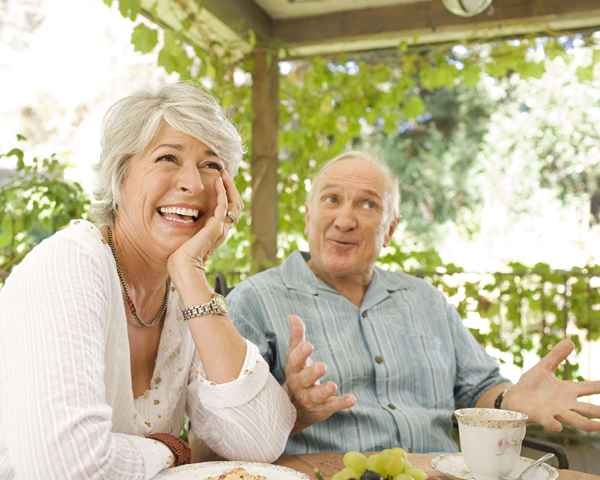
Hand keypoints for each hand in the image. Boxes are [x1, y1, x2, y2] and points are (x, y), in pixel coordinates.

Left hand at [167, 170, 241, 277]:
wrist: (182, 267)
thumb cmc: (179, 257)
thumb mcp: (185, 238)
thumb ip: (188, 230)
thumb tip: (178, 220)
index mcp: (216, 232)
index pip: (227, 210)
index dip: (225, 195)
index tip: (218, 182)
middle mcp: (222, 229)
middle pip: (235, 205)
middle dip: (231, 188)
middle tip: (224, 174)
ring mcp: (221, 228)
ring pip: (234, 203)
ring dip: (229, 187)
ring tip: (222, 174)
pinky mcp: (216, 226)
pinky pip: (224, 205)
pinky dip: (222, 192)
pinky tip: (217, 182)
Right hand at [284, 314, 355, 432]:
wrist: (294, 409)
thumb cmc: (297, 374)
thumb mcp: (295, 356)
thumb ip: (296, 337)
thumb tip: (293, 315)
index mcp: (293, 370)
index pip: (294, 361)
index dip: (301, 353)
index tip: (309, 345)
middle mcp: (299, 385)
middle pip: (303, 379)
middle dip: (312, 373)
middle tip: (322, 366)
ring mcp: (310, 398)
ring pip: (315, 396)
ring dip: (324, 391)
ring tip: (333, 385)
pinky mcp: (323, 408)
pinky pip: (331, 406)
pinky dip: (341, 403)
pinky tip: (352, 399)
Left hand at [504, 339, 599, 431]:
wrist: (512, 397)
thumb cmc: (530, 385)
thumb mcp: (544, 367)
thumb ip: (557, 355)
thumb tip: (570, 340)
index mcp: (568, 391)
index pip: (590, 388)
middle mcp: (565, 404)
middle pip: (588, 409)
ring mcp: (554, 412)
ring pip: (574, 420)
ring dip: (586, 424)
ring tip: (598, 426)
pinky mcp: (539, 417)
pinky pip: (548, 422)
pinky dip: (553, 425)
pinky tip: (558, 427)